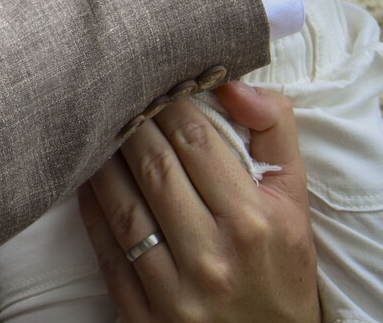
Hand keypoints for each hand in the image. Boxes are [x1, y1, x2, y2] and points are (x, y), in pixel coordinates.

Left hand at [79, 84, 318, 322]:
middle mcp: (214, 256)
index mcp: (256, 222)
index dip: (168, 104)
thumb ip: (276, 133)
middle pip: (154, 167)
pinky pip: (108, 252)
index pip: (196, 141)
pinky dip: (92, 210)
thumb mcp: (296, 205)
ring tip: (95, 131)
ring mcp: (176, 291)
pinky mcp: (145, 317)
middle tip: (115, 96)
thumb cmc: (282, 270)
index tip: (154, 83)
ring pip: (123, 207)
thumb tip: (235, 84)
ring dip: (102, 162)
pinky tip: (86, 181)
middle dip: (131, 125)